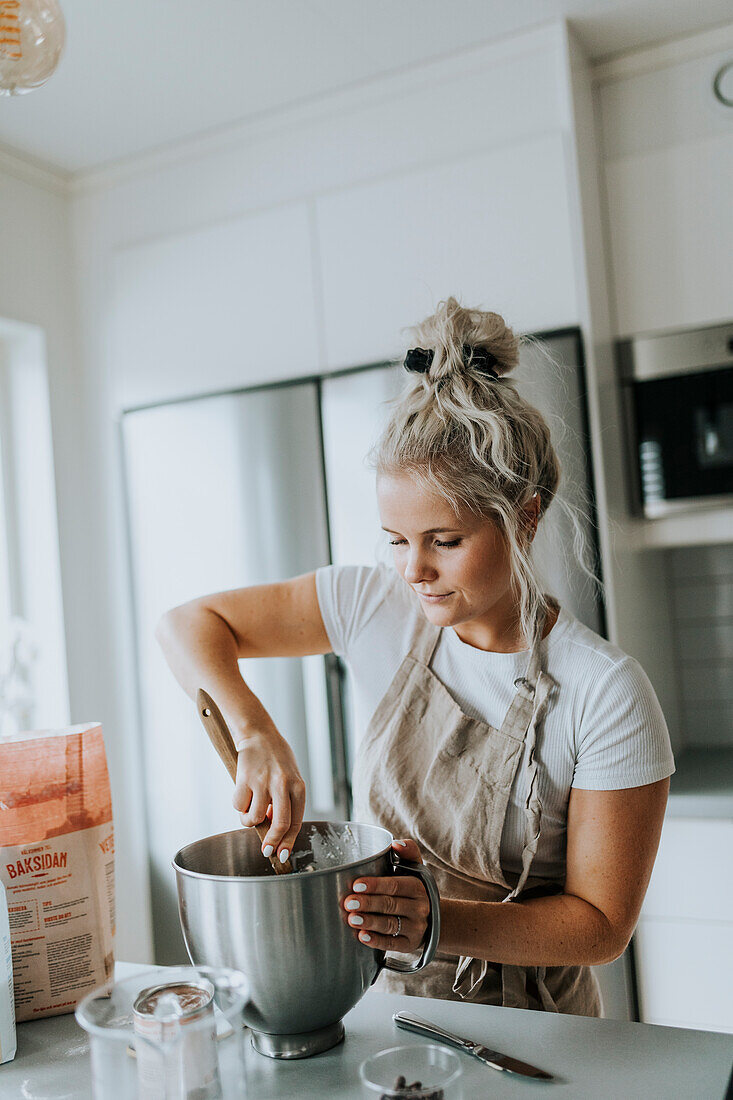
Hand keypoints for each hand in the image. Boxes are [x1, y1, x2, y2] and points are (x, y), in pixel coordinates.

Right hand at [233, 727, 305, 863]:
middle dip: (272, 842)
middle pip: (280, 824)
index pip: (296, 821)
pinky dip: (238, 806)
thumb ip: (287, 802)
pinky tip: (243, 793)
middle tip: (266, 850)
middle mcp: (283, 784)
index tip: (282, 853)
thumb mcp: (291, 778)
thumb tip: (276, 830)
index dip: (288, 841)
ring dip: (249, 820)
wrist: (259, 734)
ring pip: (254, 818)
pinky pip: (238, 806)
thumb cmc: (276, 758)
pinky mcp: (244, 779)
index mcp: (298, 786)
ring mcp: (263, 782)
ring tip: (250, 808)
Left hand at [341, 839, 429, 951]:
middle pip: (390, 905)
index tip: (356, 885)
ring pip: (390, 925)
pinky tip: (362, 937)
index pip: (395, 885)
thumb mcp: (415, 868)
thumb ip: (408, 851)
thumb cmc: (413, 888)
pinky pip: (392, 944)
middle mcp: (419, 908)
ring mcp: (415, 928)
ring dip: (370, 922)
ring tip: (352, 919)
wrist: (432, 917)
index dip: (375, 885)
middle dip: (368, 903)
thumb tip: (396, 843)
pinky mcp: (409, 944)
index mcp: (417, 887)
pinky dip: (377, 941)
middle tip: (348, 903)